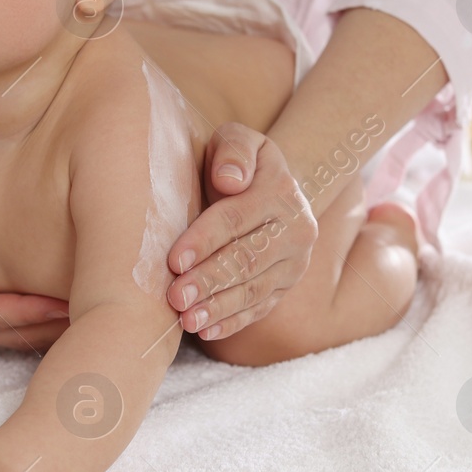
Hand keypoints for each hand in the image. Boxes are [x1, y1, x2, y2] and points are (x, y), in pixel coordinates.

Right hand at [0, 221, 70, 350]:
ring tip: (89, 315)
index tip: (52, 303)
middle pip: (3, 333)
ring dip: (51, 331)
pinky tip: (78, 316)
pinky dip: (50, 327)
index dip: (14, 312)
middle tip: (83, 310)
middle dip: (43, 326)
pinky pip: (24, 333)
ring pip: (17, 339)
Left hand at [166, 122, 315, 339]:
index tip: (175, 259)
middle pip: (248, 259)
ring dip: (219, 307)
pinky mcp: (286, 287)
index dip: (205, 239)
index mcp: (281, 192)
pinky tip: (206, 330)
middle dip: (209, 280)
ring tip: (187, 320)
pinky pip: (260, 308)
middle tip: (175, 297)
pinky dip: (232, 322)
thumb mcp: (237, 140)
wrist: (273, 187)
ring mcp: (294, 263)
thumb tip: (229, 180)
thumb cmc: (238, 164)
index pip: (238, 218)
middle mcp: (297, 230)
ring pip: (255, 289)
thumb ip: (233, 151)